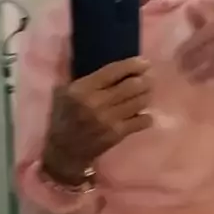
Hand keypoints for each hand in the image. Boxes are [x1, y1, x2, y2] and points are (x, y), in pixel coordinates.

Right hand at [42, 57, 152, 185]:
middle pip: (131, 85)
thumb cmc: (63, 118)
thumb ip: (86, 80)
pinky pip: (140, 122)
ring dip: (147, 95)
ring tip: (149, 93)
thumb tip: (114, 69)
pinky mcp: (116, 135)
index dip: (132, 65)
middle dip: (145, 80)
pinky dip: (146, 117)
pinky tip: (144, 115)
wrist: (63, 152)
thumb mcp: (64, 93)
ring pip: (138, 102)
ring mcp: (108, 120)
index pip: (113, 71)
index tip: (145, 62)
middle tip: (150, 78)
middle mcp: (97, 102)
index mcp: (82, 89)